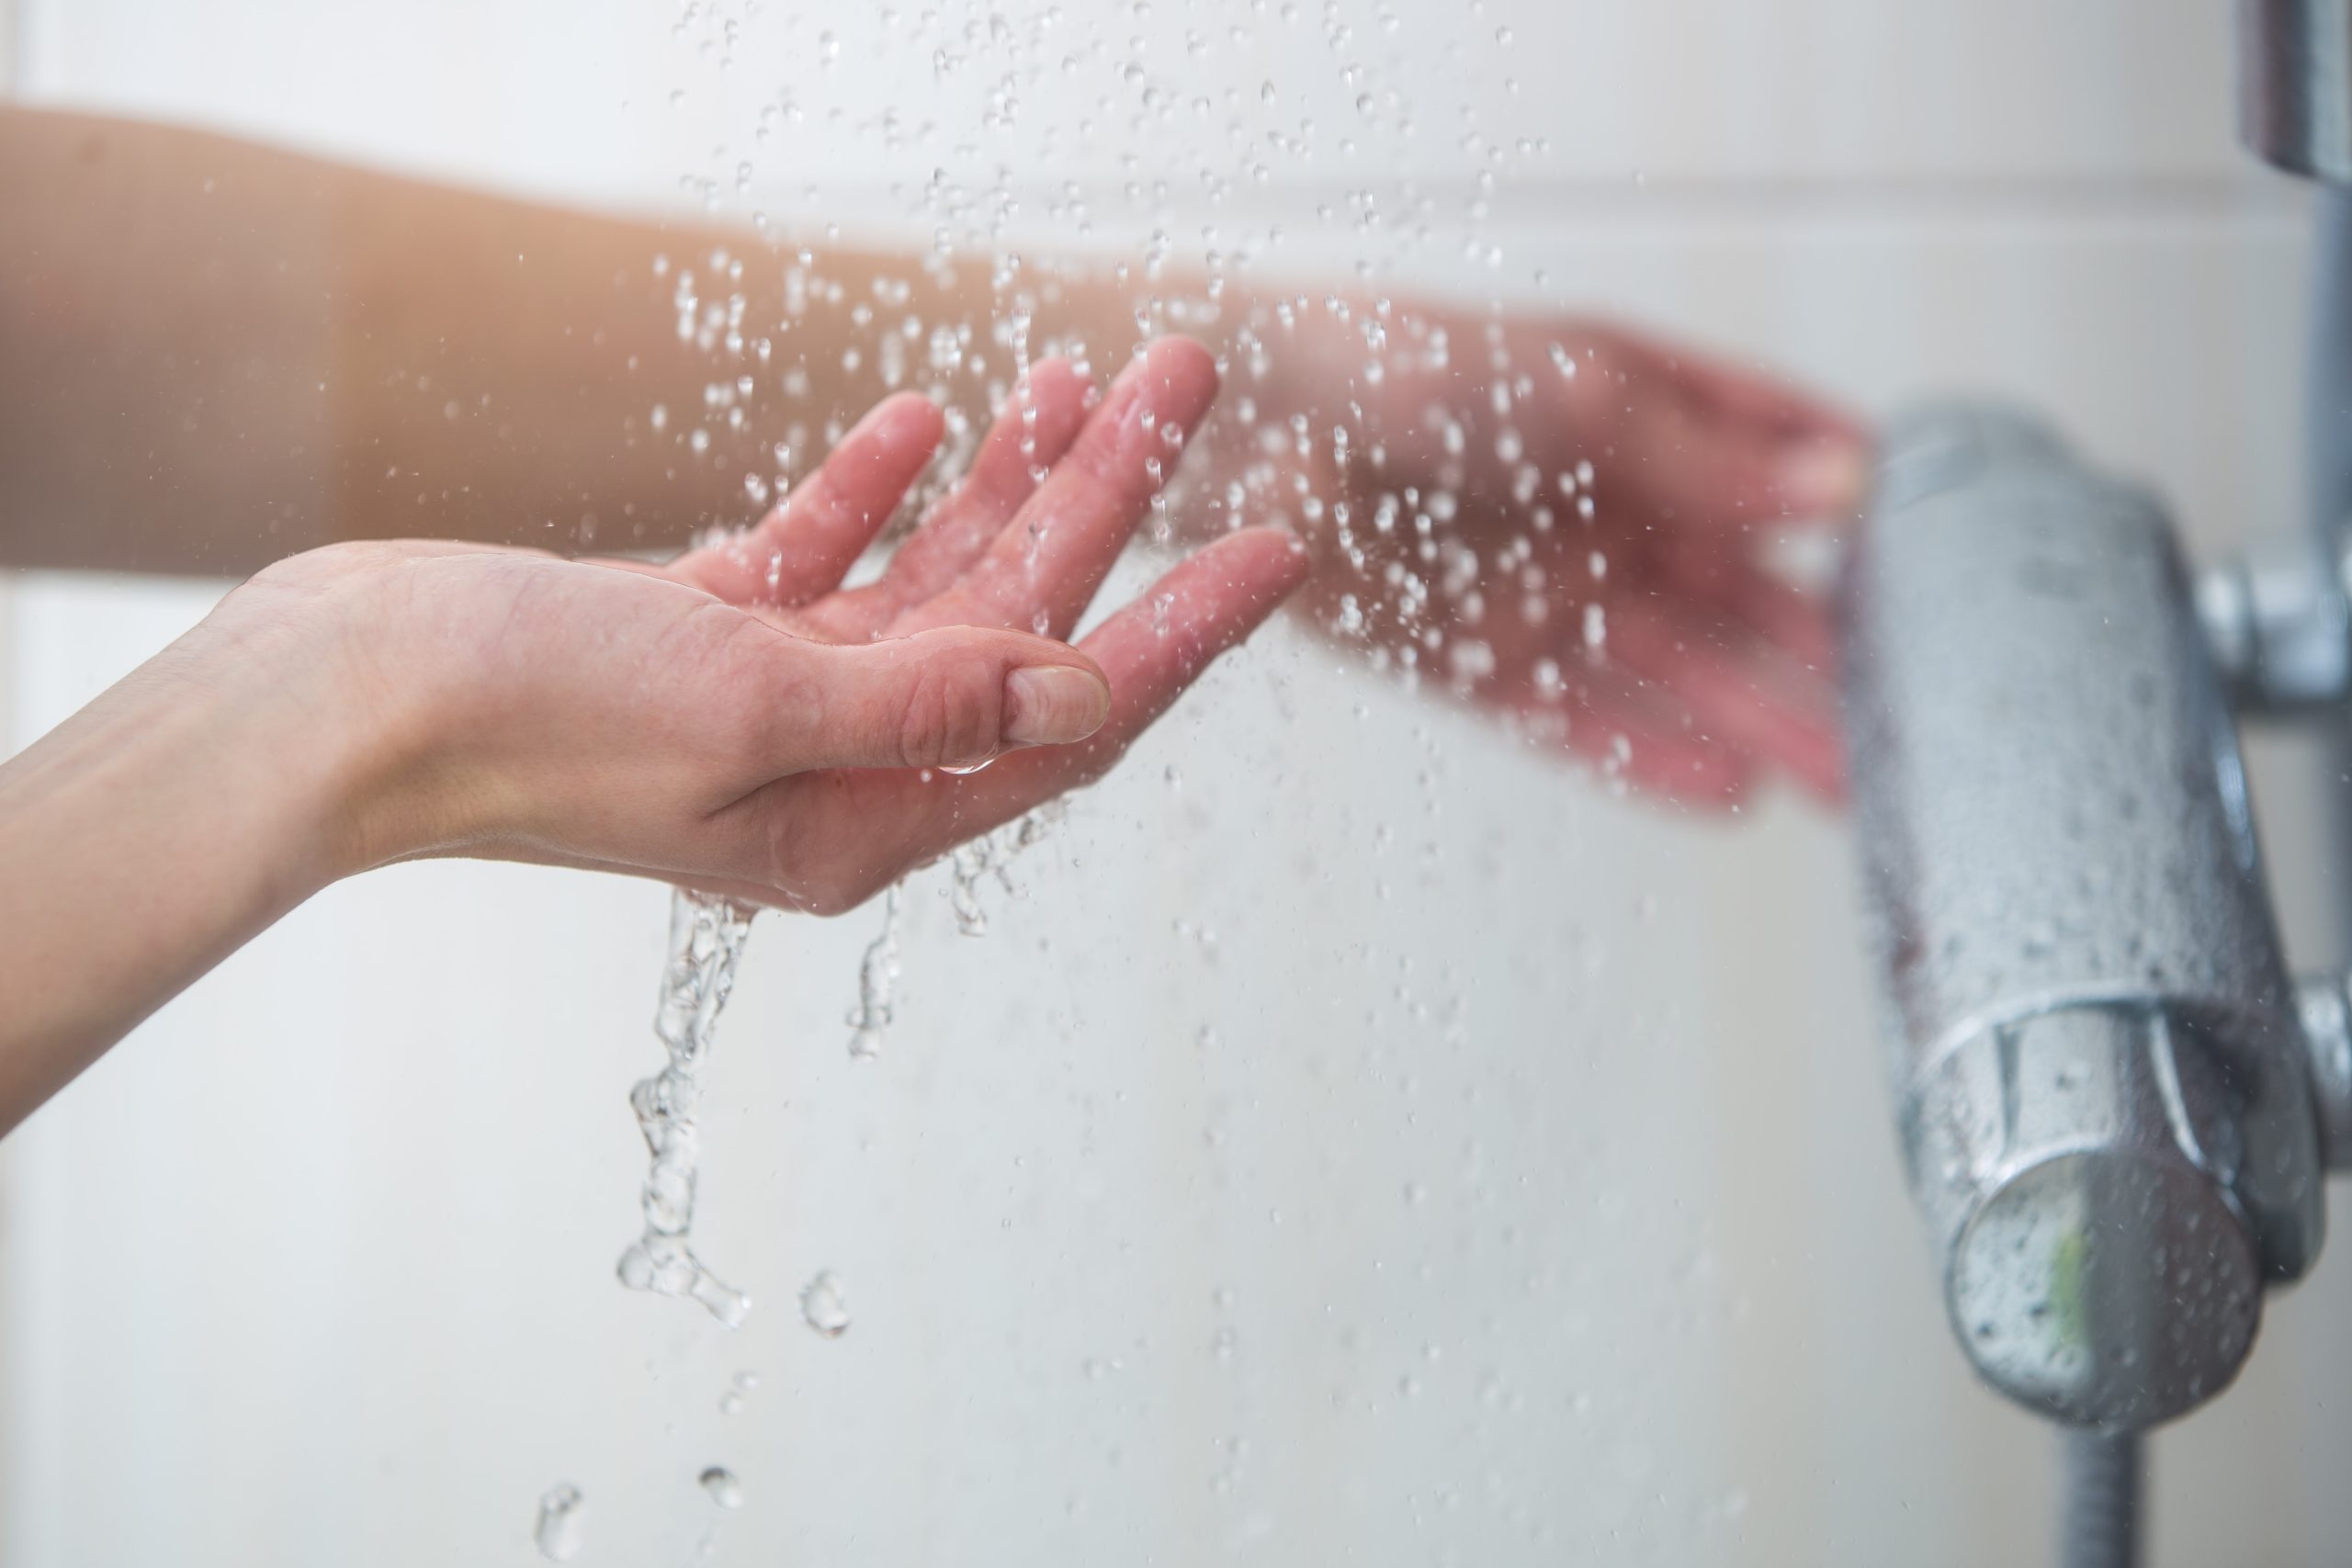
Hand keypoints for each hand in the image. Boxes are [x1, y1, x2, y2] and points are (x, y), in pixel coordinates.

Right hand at [230, 337, 1304, 912]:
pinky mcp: (701, 637)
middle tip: (1183, 377)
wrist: (338, 698)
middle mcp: (835, 768)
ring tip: (1081, 373)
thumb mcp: (751, 708)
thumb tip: (1084, 693)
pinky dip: (872, 492)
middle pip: (1014, 625)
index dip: (1180, 631)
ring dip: (1007, 479)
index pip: (1069, 722)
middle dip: (1105, 501)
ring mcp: (769, 702)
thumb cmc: (527, 721)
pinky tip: (922, 421)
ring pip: (930, 580)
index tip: (1276, 547)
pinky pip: (821, 560)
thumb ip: (928, 697)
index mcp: (864, 818)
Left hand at [1232, 304, 1864, 805]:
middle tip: (1921, 728)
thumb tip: (1848, 487)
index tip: (1952, 575)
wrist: (1254, 423)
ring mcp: (1546, 591)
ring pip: (1677, 674)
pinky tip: (1730, 794)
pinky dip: (1651, 756)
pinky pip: (1580, 720)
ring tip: (1850, 785)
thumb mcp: (1580, 394)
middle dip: (1828, 662)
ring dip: (1761, 726)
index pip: (1780, 468)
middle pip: (1742, 599)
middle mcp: (1607, 513)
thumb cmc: (1408, 365)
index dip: (1862, 516)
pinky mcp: (1477, 659)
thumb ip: (1708, 457)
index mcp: (1645, 421)